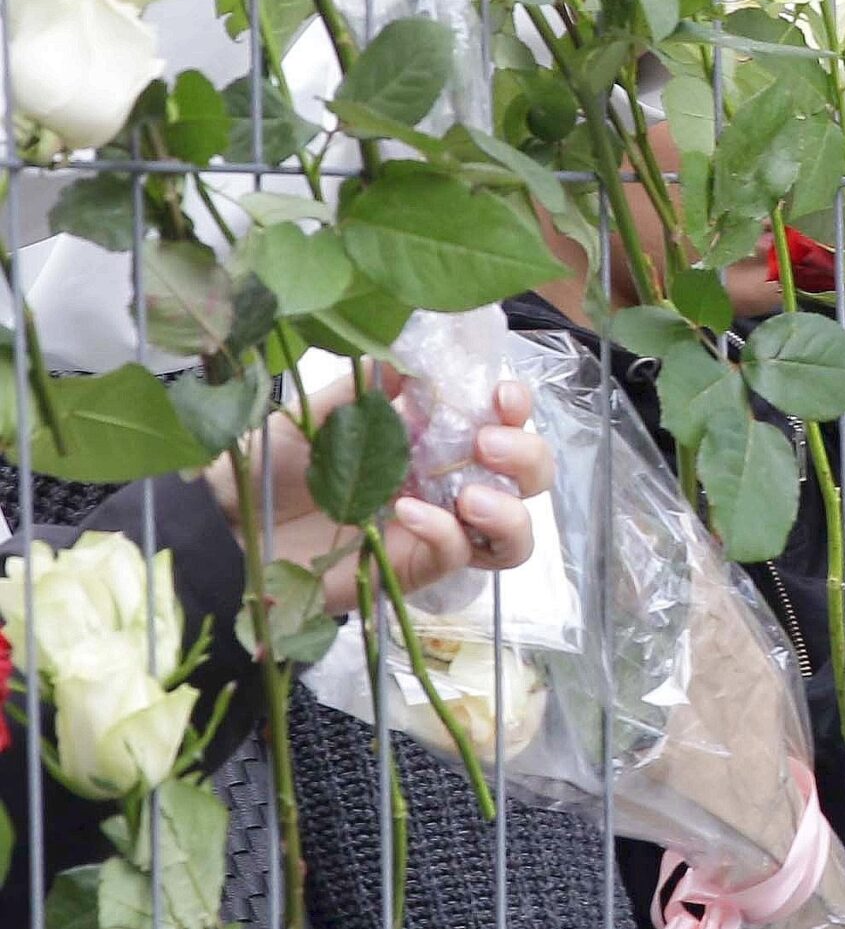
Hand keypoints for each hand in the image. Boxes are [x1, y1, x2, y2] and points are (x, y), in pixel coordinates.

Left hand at [205, 370, 552, 614]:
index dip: (517, 408)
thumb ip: (376, 385)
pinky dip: (444, 534)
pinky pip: (455, 557)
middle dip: (526, 458)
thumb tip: (418, 358)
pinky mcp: (414, 570)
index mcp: (438, 437)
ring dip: (509, 511)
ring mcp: (437, 531)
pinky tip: (408, 513)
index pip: (506, 421)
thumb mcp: (326, 410)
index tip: (500, 398)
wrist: (229, 524)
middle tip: (488, 446)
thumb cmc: (277, 463)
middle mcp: (450, 483)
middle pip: (531, 479)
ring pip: (514, 536)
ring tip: (470, 498)